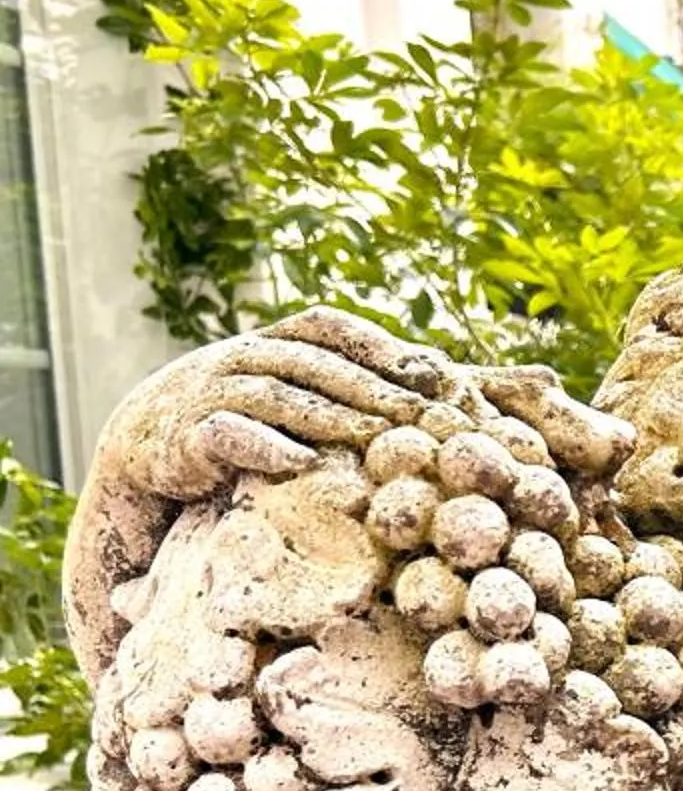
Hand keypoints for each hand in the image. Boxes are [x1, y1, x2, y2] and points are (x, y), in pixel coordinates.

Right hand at [103, 309, 461, 504]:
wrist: (143, 439)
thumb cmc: (238, 418)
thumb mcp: (285, 389)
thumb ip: (340, 382)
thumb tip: (431, 379)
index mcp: (271, 340)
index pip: (328, 326)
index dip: (377, 342)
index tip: (430, 368)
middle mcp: (242, 356)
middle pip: (313, 363)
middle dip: (370, 386)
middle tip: (421, 414)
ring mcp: (213, 392)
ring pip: (276, 395)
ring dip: (328, 415)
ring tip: (375, 436)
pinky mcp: (188, 435)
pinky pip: (228, 435)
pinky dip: (266, 447)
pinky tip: (303, 463)